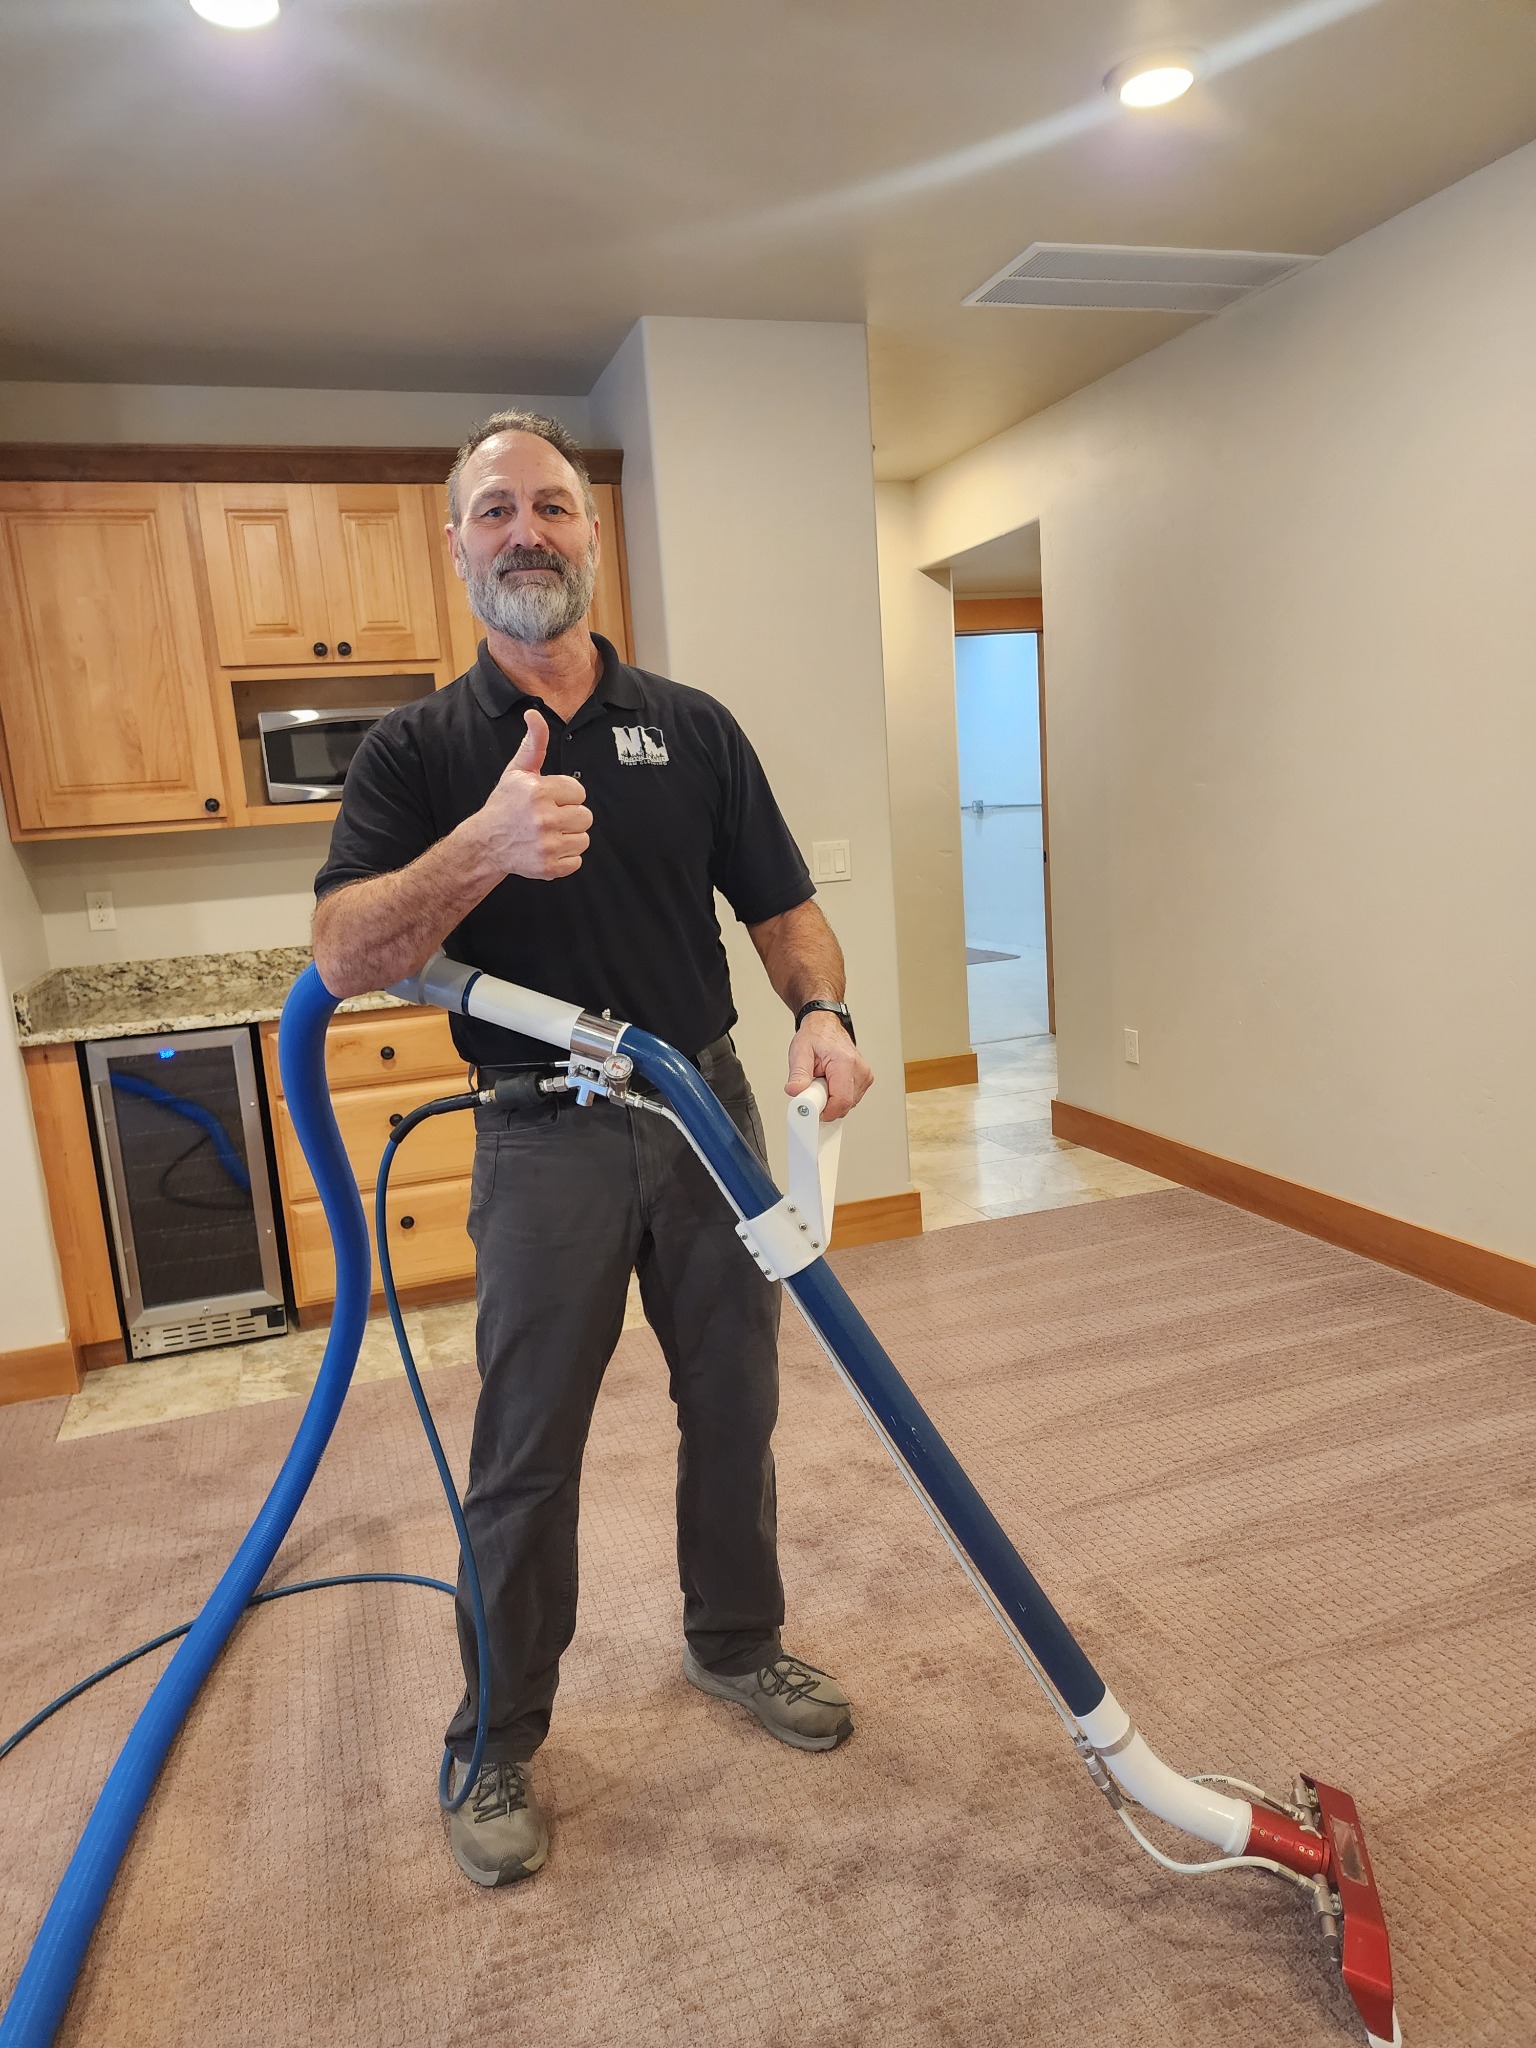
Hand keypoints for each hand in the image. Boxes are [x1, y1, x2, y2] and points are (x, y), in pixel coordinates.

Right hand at [473, 709, 591, 880]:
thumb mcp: (518, 771)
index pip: (579, 791)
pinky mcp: (548, 868)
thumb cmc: (506, 804)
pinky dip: (565, 858)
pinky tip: (547, 849)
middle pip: (586, 817)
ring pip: (584, 839)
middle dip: (570, 816)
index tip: (548, 799)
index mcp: (538, 792)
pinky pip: (577, 862)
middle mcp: (543, 819)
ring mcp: (546, 846)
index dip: (565, 795)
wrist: (486, 843)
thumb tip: (535, 713)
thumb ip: (534, 743)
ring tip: (548, 833)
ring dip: (569, 837)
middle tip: (549, 817)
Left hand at [786, 1011, 872, 1120]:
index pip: (841, 1101)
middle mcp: (859, 1070)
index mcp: (845, 1062)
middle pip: (845, 1105)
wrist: (825, 1025)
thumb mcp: (799, 1052)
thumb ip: (798, 1075)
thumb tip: (795, 1092)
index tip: (811, 1107)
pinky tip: (831, 1082)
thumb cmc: (815, 1036)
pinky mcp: (865, 1079)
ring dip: (831, 1099)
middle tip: (814, 1087)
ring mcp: (864, 1075)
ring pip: (848, 1104)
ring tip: (822, 1080)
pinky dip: (838, 1095)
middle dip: (826, 1103)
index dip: (825, 1111)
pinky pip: (851, 1099)